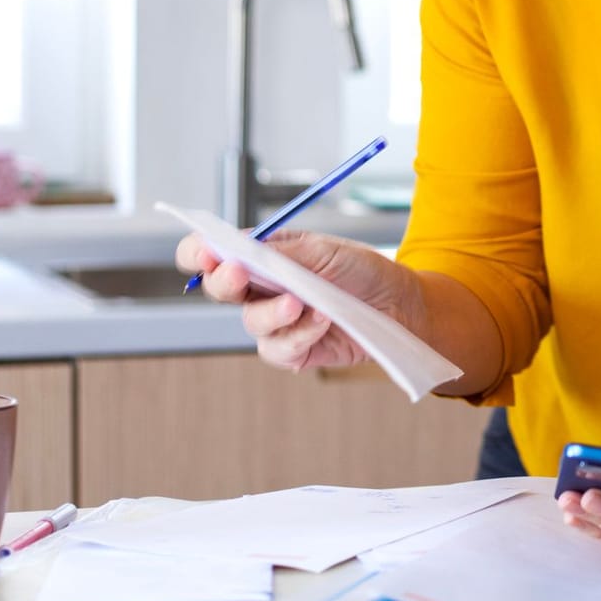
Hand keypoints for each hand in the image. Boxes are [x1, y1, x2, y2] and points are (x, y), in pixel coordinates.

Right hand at [173, 230, 424, 372]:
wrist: (401, 306)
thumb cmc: (364, 271)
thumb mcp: (324, 251)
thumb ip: (281, 254)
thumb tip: (240, 250)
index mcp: (264, 256)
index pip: (213, 252)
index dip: (199, 253)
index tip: (206, 253)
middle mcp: (263, 289)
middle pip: (220, 288)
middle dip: (226, 281)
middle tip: (240, 274)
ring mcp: (276, 322)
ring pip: (250, 322)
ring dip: (273, 312)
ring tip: (302, 303)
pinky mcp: (293, 351)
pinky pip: (277, 349)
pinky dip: (299, 335)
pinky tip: (322, 322)